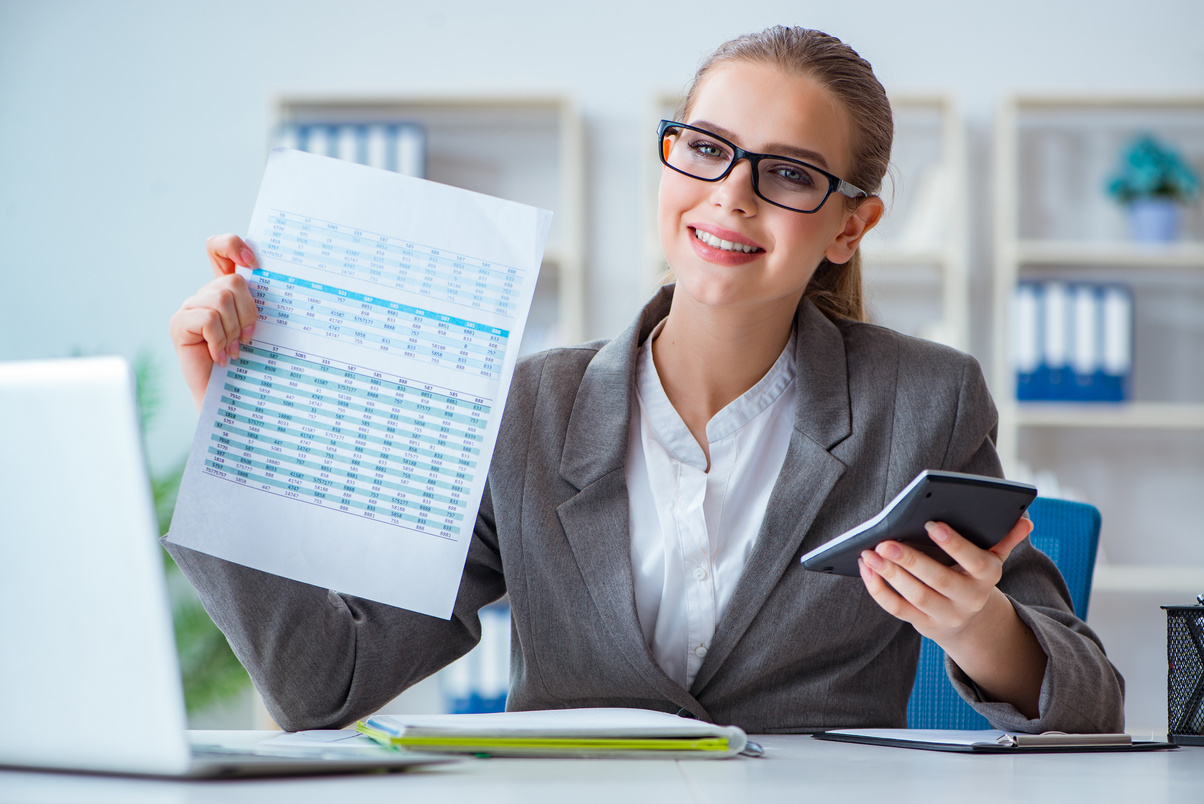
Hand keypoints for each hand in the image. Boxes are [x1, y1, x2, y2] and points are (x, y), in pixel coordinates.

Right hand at [168, 234, 259, 411]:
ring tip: (233, 350)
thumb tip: (272, 279)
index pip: (220, 247)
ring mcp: (190, 308)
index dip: (233, 246)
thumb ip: (260, 303)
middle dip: (248, 313)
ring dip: (234, 330)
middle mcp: (206, 294)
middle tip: (247, 339)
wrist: (232, 398)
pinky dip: (220, 340)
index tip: (254, 264)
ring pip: (221, 300)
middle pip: (233, 282)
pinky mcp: (179, 324)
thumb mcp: (261, 327)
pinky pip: (208, 319)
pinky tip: (221, 357)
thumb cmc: (251, 364)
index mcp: (225, 289)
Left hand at [858, 515, 1045, 715]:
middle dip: (911, 561)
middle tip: (885, 541)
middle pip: (939, 581)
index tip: (930, 522)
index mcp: (987, 576)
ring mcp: (945, 614)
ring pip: (916, 597)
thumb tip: (1025, 519)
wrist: (970, 620)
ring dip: (890, 575)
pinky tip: (866, 568)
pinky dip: (879, 590)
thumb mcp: (992, 557)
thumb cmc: (973, 574)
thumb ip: (1004, 538)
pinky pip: (898, 609)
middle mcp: (968, 598)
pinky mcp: (923, 624)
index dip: (954, 544)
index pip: (975, 560)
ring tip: (869, 552)